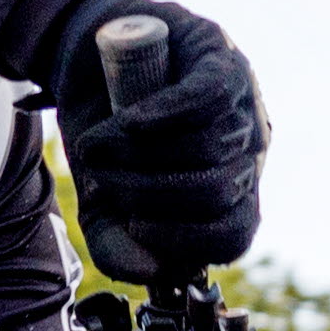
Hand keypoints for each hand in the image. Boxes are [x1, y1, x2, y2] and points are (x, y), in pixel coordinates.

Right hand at [58, 3, 262, 275]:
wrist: (84, 57)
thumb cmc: (104, 133)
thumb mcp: (101, 200)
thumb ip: (117, 245)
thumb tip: (148, 273)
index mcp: (229, 191)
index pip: (236, 234)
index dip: (187, 242)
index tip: (137, 229)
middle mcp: (244, 151)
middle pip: (216, 191)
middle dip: (148, 194)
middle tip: (103, 181)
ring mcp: (240, 102)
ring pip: (208, 147)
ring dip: (139, 155)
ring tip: (99, 146)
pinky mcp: (219, 57)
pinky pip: (206, 98)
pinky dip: (163, 117)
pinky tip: (130, 122)